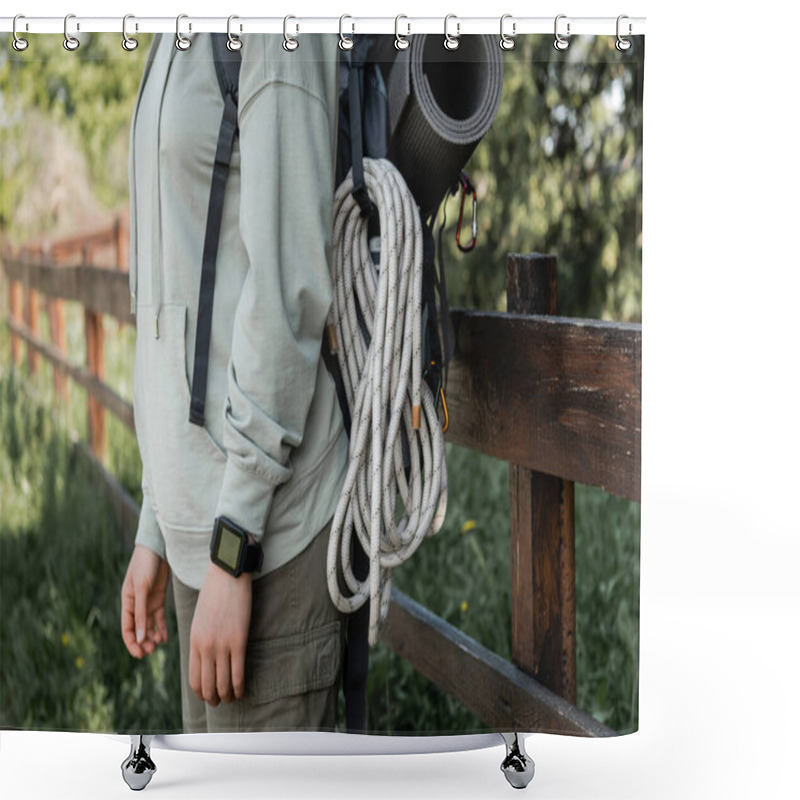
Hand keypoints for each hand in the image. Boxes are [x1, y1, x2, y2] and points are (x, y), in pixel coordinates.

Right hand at [121, 545, 170, 658]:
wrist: (158, 548)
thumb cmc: (145, 565)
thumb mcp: (141, 589)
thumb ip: (141, 613)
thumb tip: (140, 638)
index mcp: (127, 602)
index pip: (127, 628)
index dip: (131, 643)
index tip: (139, 654)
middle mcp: (136, 605)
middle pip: (138, 629)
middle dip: (143, 642)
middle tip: (151, 651)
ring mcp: (148, 602)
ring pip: (149, 625)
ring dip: (152, 636)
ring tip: (158, 644)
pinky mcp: (159, 598)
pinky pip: (158, 618)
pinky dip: (161, 628)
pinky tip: (164, 637)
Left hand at [189, 562, 252, 705]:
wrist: (227, 573)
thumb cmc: (215, 593)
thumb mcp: (200, 619)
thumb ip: (201, 639)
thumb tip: (205, 659)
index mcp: (194, 641)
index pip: (194, 678)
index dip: (201, 693)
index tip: (208, 696)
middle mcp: (205, 647)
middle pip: (207, 685)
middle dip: (213, 699)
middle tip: (220, 702)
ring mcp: (222, 645)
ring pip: (223, 683)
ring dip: (227, 696)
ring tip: (232, 698)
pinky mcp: (239, 640)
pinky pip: (238, 673)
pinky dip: (239, 687)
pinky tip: (242, 690)